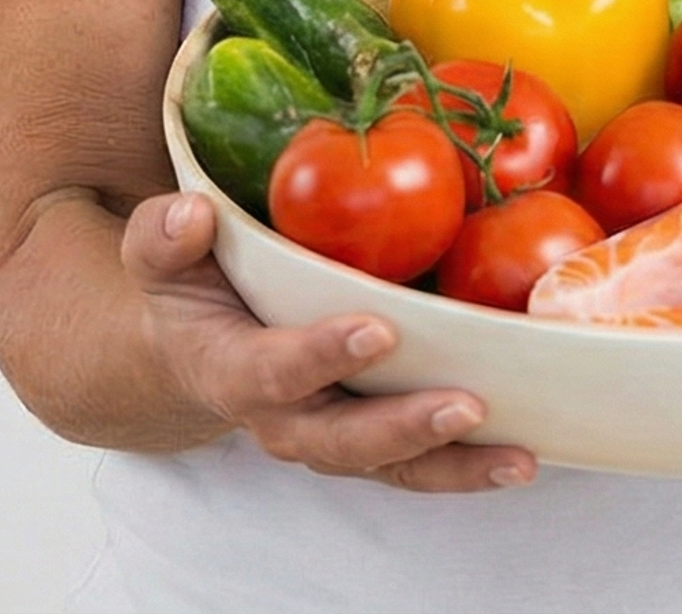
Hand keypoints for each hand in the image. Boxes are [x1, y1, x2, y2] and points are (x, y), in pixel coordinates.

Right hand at [123, 189, 539, 493]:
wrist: (192, 350)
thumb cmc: (191, 290)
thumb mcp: (160, 256)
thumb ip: (164, 236)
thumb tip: (193, 212)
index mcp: (229, 370)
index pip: (270, 371)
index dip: (319, 356)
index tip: (375, 329)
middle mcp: (282, 419)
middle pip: (339, 441)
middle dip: (401, 428)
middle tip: (462, 403)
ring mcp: (330, 437)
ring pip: (389, 467)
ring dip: (451, 464)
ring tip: (514, 455)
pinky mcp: (371, 444)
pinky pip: (418, 468)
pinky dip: (468, 469)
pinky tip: (522, 458)